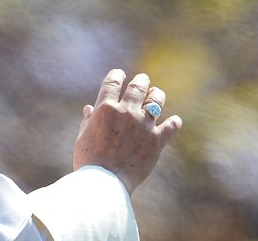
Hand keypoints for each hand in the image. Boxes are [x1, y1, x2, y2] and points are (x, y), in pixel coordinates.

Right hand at [73, 69, 181, 194]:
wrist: (104, 183)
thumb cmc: (89, 162)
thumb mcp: (83, 138)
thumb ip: (88, 121)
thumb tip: (89, 108)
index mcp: (105, 108)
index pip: (113, 82)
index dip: (117, 75)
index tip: (120, 74)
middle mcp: (126, 112)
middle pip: (138, 86)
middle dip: (141, 80)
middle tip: (142, 80)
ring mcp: (143, 125)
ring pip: (156, 100)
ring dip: (157, 94)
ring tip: (156, 93)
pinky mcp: (156, 141)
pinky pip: (171, 126)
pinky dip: (174, 123)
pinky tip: (174, 121)